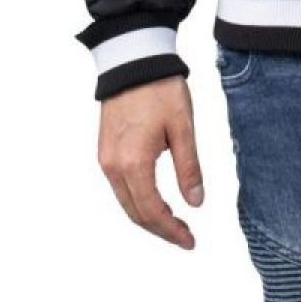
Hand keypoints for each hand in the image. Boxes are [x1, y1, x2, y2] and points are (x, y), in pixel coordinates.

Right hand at [96, 75, 204, 248]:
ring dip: (147, 217)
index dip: (172, 231)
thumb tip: (196, 203)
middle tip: (185, 237)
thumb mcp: (182, 128)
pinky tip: (154, 200)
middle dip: (160, 229)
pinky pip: (119, 187)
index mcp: (134, 163)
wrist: (134, 60)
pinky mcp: (104, 150)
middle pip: (135, 213)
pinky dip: (137, 200)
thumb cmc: (161, 89)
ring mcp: (105, 159)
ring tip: (173, 223)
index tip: (191, 240)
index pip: (152, 212)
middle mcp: (113, 166)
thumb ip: (189, 168)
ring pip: (125, 202)